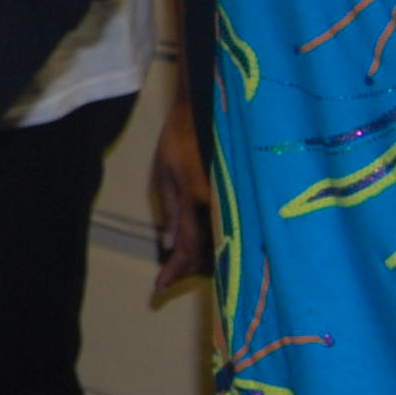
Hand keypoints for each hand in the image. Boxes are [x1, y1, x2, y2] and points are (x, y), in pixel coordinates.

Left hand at [149, 89, 213, 297]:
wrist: (210, 106)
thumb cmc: (180, 136)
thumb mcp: (164, 172)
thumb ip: (170, 211)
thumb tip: (169, 245)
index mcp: (197, 199)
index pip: (188, 246)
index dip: (175, 271)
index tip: (159, 288)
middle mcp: (218, 205)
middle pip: (207, 251)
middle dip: (186, 269)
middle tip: (165, 283)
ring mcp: (230, 201)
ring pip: (220, 242)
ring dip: (201, 259)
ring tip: (178, 269)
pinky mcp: (236, 195)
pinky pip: (225, 226)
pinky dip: (212, 241)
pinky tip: (200, 246)